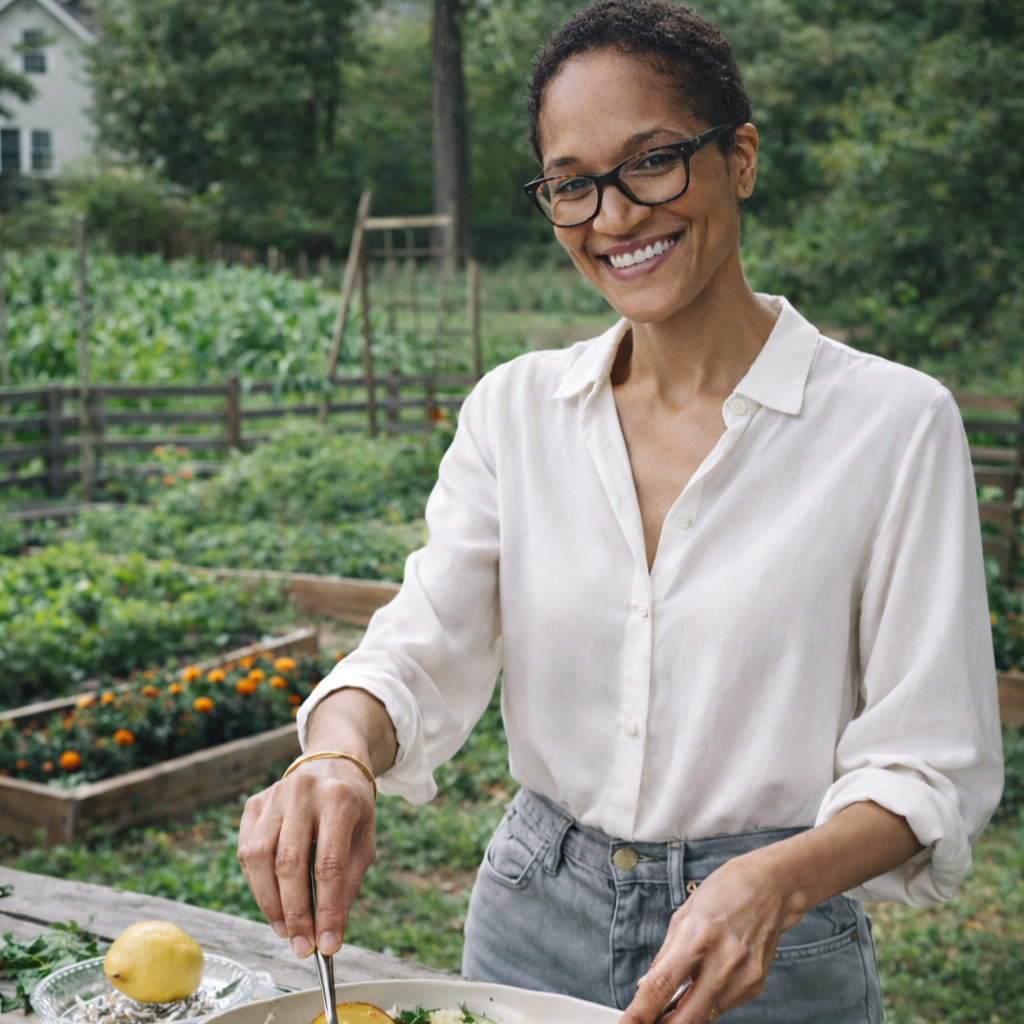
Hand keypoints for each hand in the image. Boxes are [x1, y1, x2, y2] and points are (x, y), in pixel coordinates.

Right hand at [237, 685, 397, 958]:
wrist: (331, 765)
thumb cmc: (351, 810)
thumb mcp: (364, 840)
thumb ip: (348, 884)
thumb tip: (329, 934)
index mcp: (338, 799)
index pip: (329, 865)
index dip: (327, 910)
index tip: (327, 945)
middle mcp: (302, 793)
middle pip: (290, 864)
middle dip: (295, 914)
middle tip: (302, 947)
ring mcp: (274, 795)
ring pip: (259, 859)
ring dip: (270, 904)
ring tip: (286, 930)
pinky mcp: (253, 804)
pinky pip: (246, 852)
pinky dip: (257, 884)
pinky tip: (272, 901)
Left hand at [622, 847, 800, 1023]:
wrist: (772, 886)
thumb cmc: (724, 892)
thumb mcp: (684, 914)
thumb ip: (665, 954)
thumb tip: (646, 985)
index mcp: (697, 935)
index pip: (662, 985)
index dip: (641, 1012)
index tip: (628, 1023)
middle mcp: (723, 960)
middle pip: (687, 1016)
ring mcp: (743, 976)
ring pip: (706, 1016)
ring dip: (685, 1015)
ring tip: (674, 999)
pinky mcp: (755, 985)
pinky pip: (723, 1005)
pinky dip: (707, 1002)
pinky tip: (704, 982)